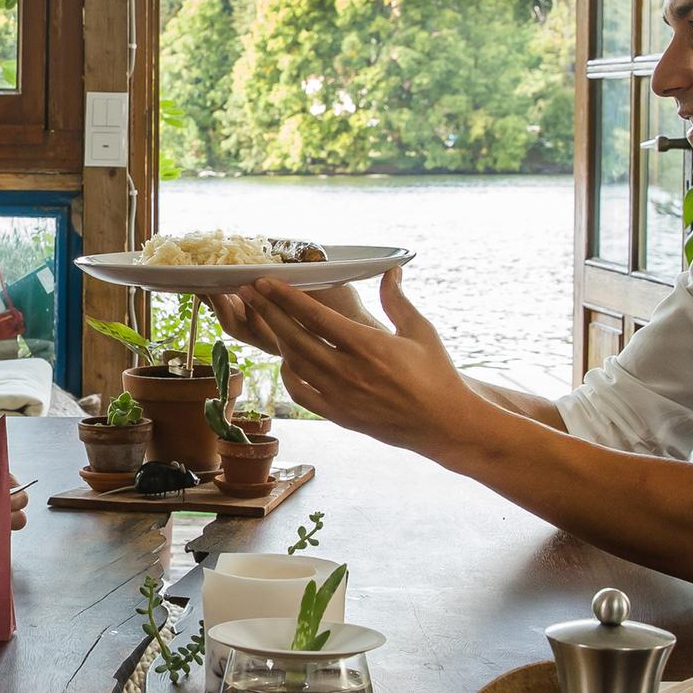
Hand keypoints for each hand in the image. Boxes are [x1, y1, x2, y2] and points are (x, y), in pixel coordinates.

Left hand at [237, 267, 471, 454]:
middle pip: (295, 337)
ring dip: (275, 339)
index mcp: (367, 346)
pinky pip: (302, 393)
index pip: (314, 316)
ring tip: (263, 319)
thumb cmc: (437, 374)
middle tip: (248, 292)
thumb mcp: (421, 331)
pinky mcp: (339, 416)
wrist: (444, 424)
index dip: (285, 297)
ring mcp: (340, 396)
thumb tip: (390, 269)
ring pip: (295, 364)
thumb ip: (397, 299)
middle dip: (267, 311)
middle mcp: (348, 371)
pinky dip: (288, 375)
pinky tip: (286, 361)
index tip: (265, 282)